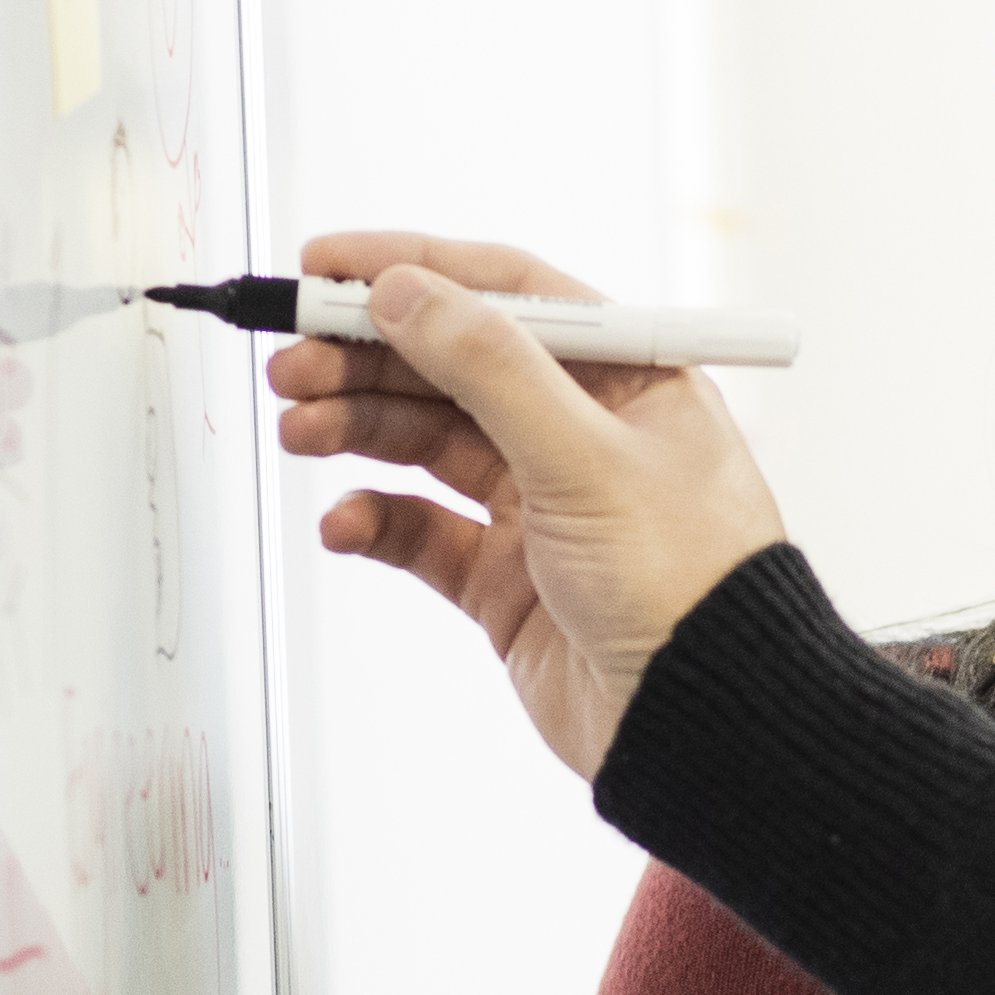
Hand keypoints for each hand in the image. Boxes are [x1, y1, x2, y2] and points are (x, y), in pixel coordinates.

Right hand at [269, 228, 792, 777]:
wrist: (703, 727)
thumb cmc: (688, 586)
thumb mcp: (587, 456)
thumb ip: (491, 367)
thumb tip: (406, 291)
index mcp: (627, 378)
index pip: (507, 294)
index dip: (414, 272)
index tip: (325, 268)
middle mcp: (583, 432)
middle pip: (452, 366)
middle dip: (366, 357)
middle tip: (291, 362)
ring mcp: (541, 507)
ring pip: (426, 444)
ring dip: (358, 428)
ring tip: (300, 430)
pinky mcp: (506, 581)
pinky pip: (422, 532)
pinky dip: (376, 521)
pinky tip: (345, 522)